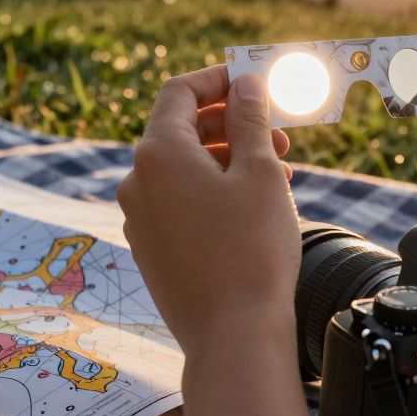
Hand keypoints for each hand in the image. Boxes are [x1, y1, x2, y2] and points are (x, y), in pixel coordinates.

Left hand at [117, 66, 297, 356]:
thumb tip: (243, 85)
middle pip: (181, 129)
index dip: (217, 79)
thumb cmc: (252, 252)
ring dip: (227, 160)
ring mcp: (139, 218)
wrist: (233, 336)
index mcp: (158, 153)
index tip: (251, 81)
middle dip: (231, 124)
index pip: (179, 91)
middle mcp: (137, 182)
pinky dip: (211, 191)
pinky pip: (178, 202)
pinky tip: (251, 208)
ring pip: (182, 169)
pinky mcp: (150, 248)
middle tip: (280, 136)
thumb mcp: (260, 172)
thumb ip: (250, 120)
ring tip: (277, 174)